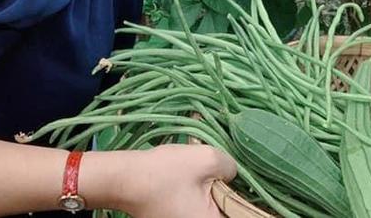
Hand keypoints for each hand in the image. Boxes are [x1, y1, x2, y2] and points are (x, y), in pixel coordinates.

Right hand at [117, 144, 236, 217]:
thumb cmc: (166, 172)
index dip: (243, 197)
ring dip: (213, 191)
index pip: (242, 214)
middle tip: (218, 173)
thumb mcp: (206, 159)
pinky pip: (198, 207)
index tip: (238, 181)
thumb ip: (230, 166)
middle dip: (227, 191)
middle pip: (226, 210)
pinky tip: (189, 180)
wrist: (126, 180)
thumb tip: (232, 173)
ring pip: (212, 207)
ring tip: (200, 174)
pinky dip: (200, 194)